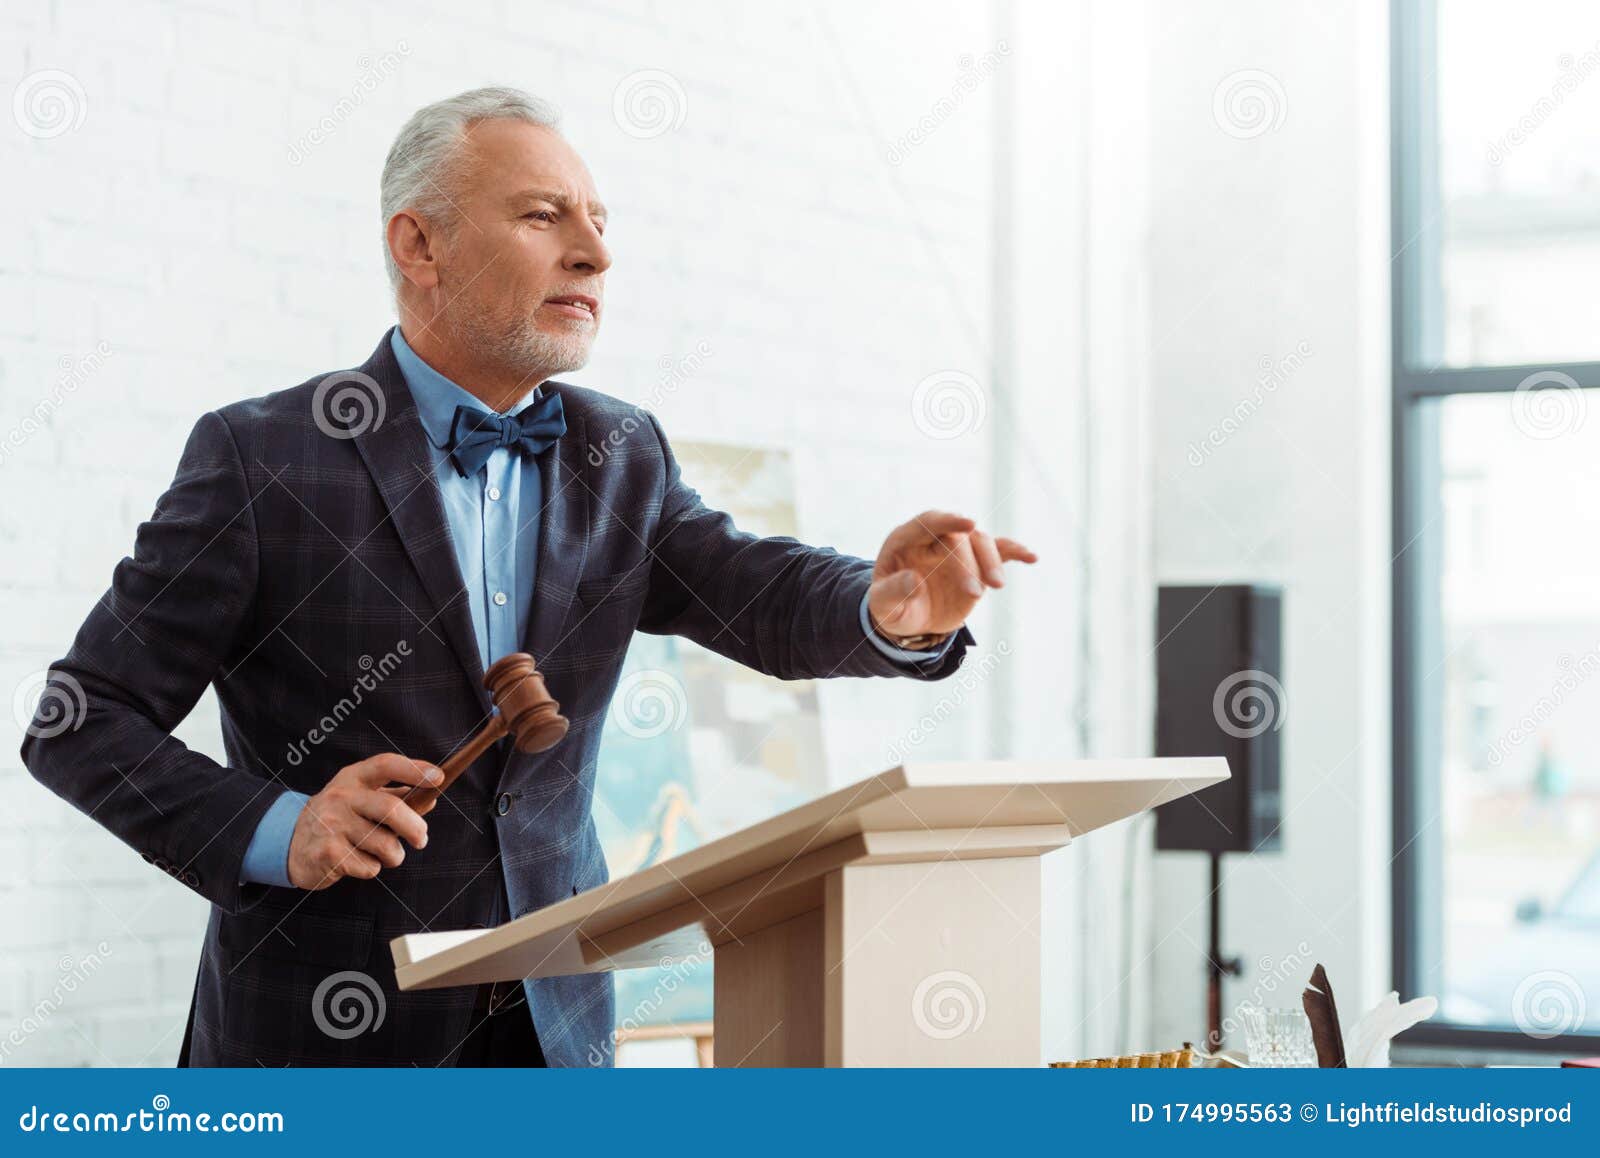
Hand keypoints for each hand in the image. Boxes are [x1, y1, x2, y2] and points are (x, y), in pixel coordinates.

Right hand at [287, 754, 441, 889]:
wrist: (290, 844)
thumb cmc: (338, 819)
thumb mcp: (361, 798)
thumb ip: (396, 797)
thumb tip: (431, 799)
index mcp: (352, 778)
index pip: (386, 764)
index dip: (414, 769)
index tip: (439, 777)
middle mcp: (340, 797)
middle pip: (390, 809)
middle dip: (415, 828)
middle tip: (421, 839)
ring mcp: (332, 825)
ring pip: (385, 844)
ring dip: (394, 855)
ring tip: (383, 853)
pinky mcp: (328, 853)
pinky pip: (370, 867)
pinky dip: (372, 869)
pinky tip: (357, 862)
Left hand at [867, 510, 1036, 638]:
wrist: (909, 617)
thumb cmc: (892, 606)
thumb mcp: (883, 605)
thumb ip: (893, 593)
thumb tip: (913, 581)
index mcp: (907, 539)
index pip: (929, 522)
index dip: (948, 521)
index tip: (969, 523)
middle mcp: (935, 537)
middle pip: (960, 536)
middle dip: (970, 561)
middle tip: (976, 593)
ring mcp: (959, 548)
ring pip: (982, 542)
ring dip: (992, 561)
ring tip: (997, 586)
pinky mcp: (977, 562)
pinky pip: (999, 550)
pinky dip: (1015, 552)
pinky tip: (1031, 557)